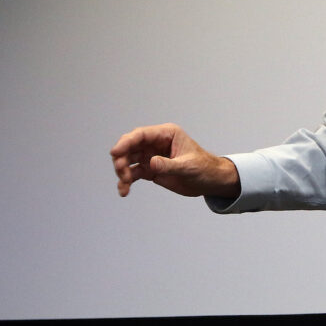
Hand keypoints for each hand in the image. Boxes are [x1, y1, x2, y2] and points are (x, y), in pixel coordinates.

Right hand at [110, 123, 240, 198]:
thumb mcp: (188, 166)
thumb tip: (151, 163)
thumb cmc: (204, 168)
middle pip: (131, 146)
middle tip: (121, 172)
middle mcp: (156, 143)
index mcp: (166, 134)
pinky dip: (126, 181)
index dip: (126, 142)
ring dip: (122, 171)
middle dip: (122, 158)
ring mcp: (151, 156)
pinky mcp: (150, 169)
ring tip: (124, 185)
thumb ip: (169, 165)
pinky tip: (124, 191)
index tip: (115, 152)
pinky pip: (133, 173)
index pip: (141, 134)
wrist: (210, 181)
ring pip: (129, 160)